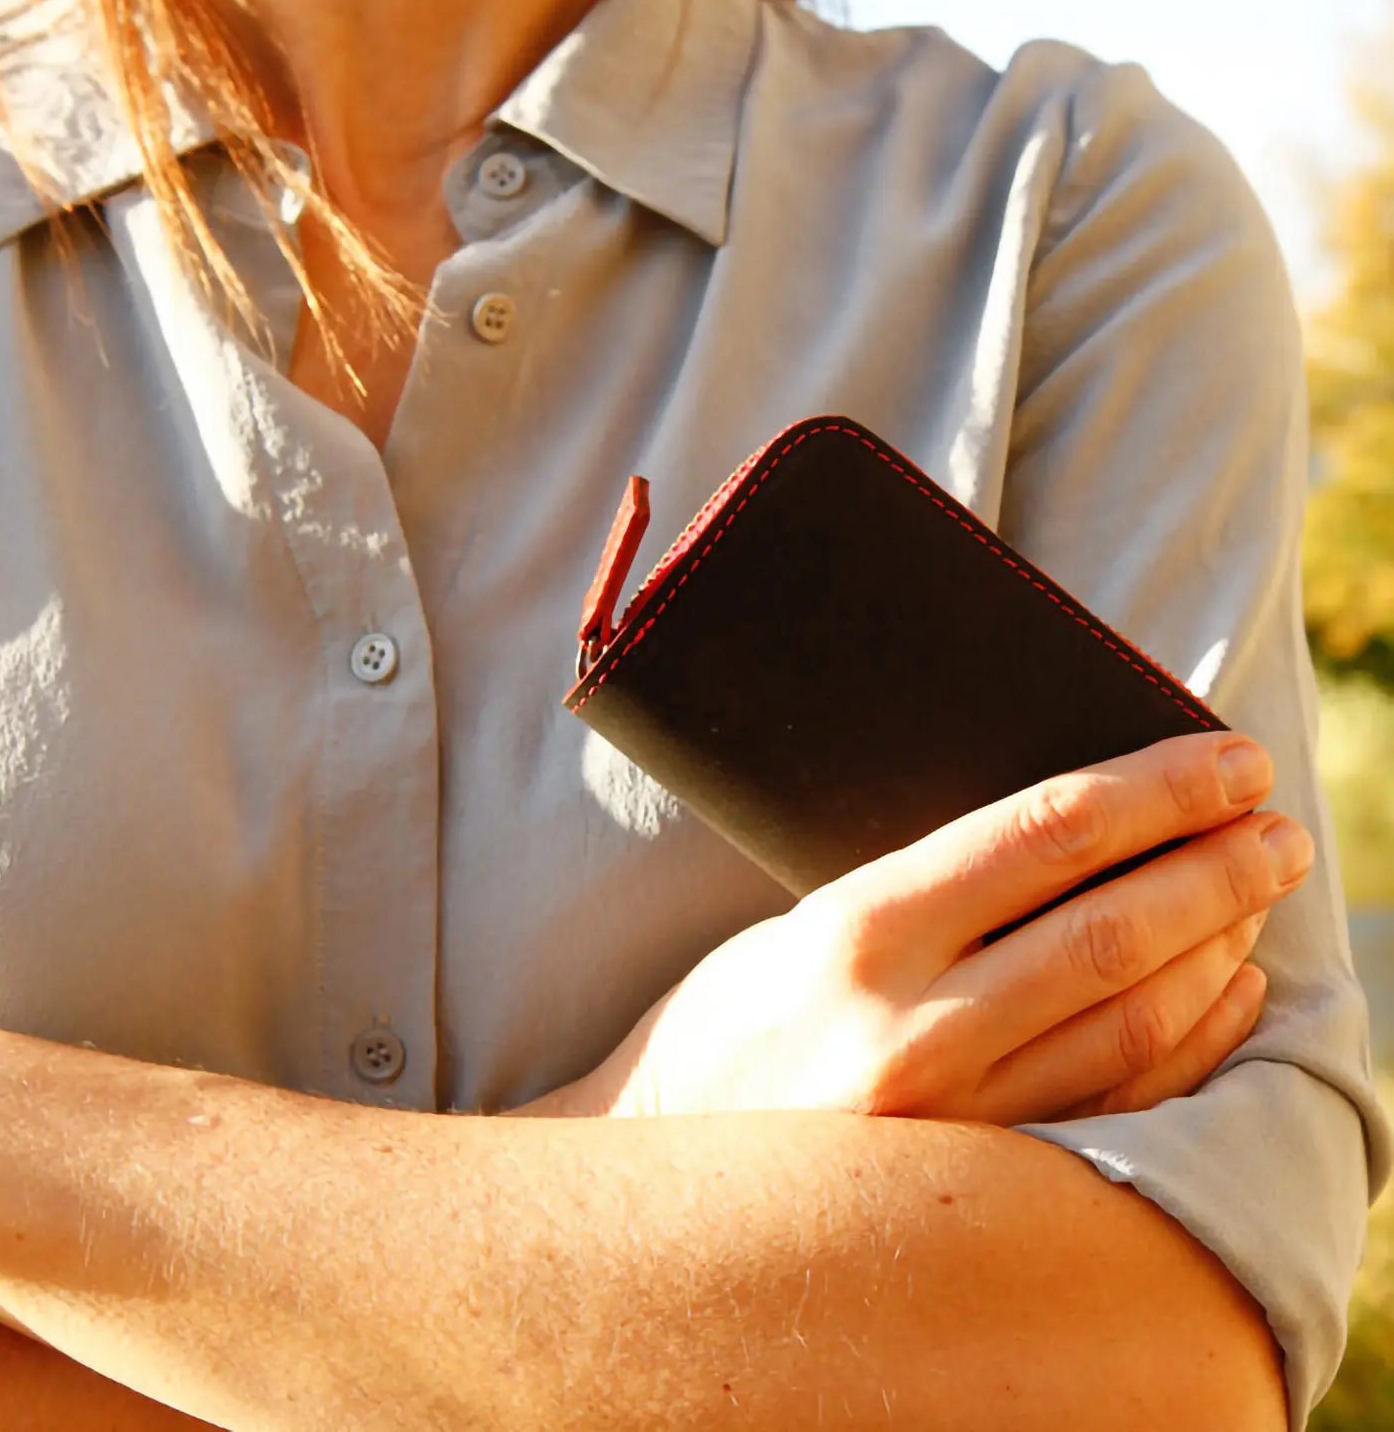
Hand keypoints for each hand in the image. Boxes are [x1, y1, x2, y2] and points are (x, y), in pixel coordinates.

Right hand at [557, 732, 1307, 1124]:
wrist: (666, 1172)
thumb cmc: (724, 1025)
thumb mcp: (800, 925)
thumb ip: (923, 889)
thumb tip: (1059, 835)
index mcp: (859, 929)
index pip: (1043, 835)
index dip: (1154, 788)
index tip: (1227, 760)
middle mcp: (914, 1023)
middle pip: (1111, 926)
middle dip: (1215, 864)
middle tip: (1275, 822)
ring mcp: (954, 1116)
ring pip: (1136, 1020)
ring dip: (1218, 945)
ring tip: (1258, 892)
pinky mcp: (980, 1180)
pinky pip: (1125, 1106)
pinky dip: (1197, 1042)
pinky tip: (1231, 992)